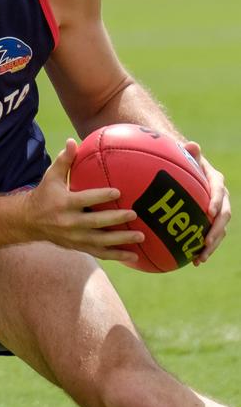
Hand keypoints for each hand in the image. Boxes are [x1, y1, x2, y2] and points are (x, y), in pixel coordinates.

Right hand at [22, 138, 143, 263]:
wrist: (29, 221)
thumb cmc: (44, 194)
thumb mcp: (51, 176)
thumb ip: (64, 160)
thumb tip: (73, 141)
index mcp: (63, 204)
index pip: (84, 200)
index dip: (100, 196)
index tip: (117, 192)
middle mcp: (69, 223)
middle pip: (95, 223)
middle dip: (115, 220)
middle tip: (134, 214)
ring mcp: (74, 238)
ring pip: (100, 241)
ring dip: (121, 240)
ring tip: (140, 236)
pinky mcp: (78, 247)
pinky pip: (99, 253)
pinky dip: (116, 255)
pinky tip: (133, 256)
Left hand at [183, 141, 230, 263]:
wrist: (184, 171)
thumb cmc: (182, 161)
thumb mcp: (185, 155)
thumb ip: (188, 152)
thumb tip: (192, 145)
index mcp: (215, 180)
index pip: (219, 190)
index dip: (216, 201)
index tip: (209, 212)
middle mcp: (220, 197)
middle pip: (224, 215)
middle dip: (216, 231)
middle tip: (205, 242)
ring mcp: (217, 211)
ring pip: (219, 230)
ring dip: (211, 245)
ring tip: (200, 258)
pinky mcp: (209, 222)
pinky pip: (210, 236)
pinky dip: (203, 249)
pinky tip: (194, 261)